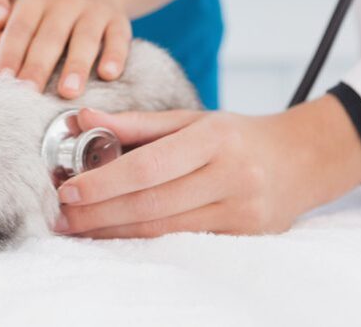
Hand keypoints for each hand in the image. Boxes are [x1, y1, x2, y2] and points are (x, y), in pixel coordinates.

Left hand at [0, 0, 131, 98]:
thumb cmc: (50, 11)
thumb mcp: (27, 13)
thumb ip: (6, 36)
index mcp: (34, 1)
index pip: (19, 29)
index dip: (10, 53)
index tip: (2, 80)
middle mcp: (64, 2)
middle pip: (50, 37)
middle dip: (38, 65)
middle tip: (28, 92)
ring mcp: (93, 10)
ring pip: (85, 38)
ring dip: (76, 65)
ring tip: (68, 92)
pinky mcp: (119, 20)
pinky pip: (118, 38)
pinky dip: (115, 55)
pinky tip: (109, 74)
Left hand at [53, 98, 360, 237]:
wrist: (297, 159)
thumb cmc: (235, 135)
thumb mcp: (189, 119)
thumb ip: (135, 123)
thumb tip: (83, 119)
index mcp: (213, 139)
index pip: (148, 166)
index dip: (104, 182)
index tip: (68, 190)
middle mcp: (229, 176)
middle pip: (151, 204)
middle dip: (99, 214)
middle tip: (62, 217)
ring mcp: (240, 212)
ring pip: (163, 229)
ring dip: (112, 232)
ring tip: (78, 228)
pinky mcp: (243, 236)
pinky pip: (180, 242)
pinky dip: (141, 240)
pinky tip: (113, 236)